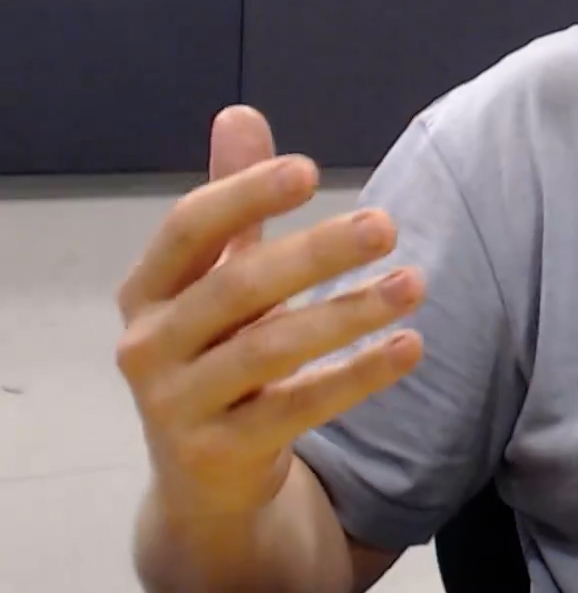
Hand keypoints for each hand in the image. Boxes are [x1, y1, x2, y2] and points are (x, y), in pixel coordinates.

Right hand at [114, 106, 424, 521]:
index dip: (244, 195)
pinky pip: (296, 408)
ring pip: (269, 350)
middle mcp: (148, 345)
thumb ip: (232, 205)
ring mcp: (177, 404)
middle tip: (387, 223)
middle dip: (315, 253)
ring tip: (414, 283)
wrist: (203, 480)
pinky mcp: (218, 454)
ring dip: (348, 313)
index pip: (188, 229)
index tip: (310, 170)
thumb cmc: (215, 354)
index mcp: (147, 290)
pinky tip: (409, 346)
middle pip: (237, 286)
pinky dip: (357, 376)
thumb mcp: (216, 278)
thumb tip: (239, 113)